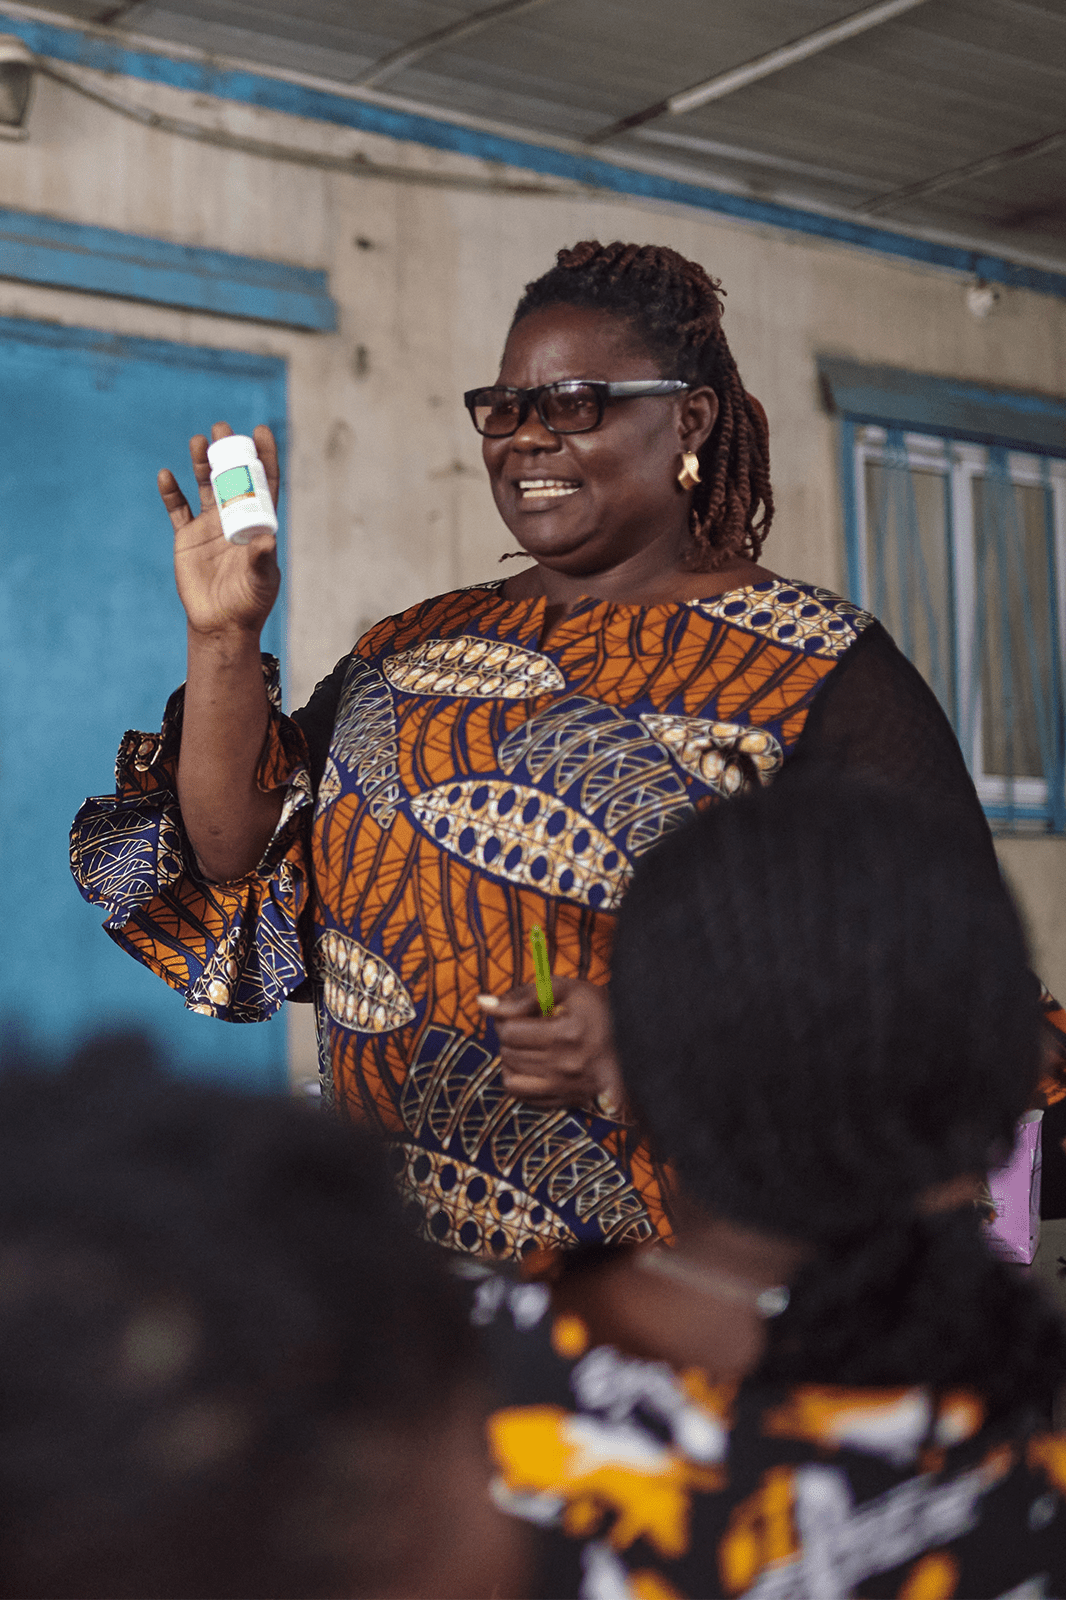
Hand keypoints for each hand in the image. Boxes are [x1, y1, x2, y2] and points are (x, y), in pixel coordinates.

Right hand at [159, 421, 280, 638]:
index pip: (264, 484)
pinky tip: (166, 475)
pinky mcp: (187, 537)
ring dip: (201, 462)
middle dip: (228, 452)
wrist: (220, 623)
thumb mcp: (261, 581)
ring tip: (199, 440)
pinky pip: (177, 509)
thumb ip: (262, 559)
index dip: (264, 457)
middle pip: (232, 477)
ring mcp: (209, 526)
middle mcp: (234, 518)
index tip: (261, 431)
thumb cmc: (249, 603)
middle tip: (223, 428)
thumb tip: (267, 539)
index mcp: (257, 523)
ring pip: (205, 486)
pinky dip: (171, 493)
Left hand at [478, 978, 624, 1112]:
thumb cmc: (603, 1010)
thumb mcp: (568, 990)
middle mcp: (565, 1066)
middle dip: (510, 1036)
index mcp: (566, 1034)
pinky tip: (533, 1066)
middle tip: (529, 1026)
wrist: (641, 1043)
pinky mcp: (567, 1102)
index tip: (523, 1012)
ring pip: (510, 1077)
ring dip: (512, 1059)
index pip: (509, 1031)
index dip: (508, 1017)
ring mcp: (566, 1088)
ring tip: (530, 1046)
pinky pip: (522, 1097)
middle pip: (507, 1053)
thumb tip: (482, 1003)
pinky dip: (519, 1080)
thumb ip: (523, 994)